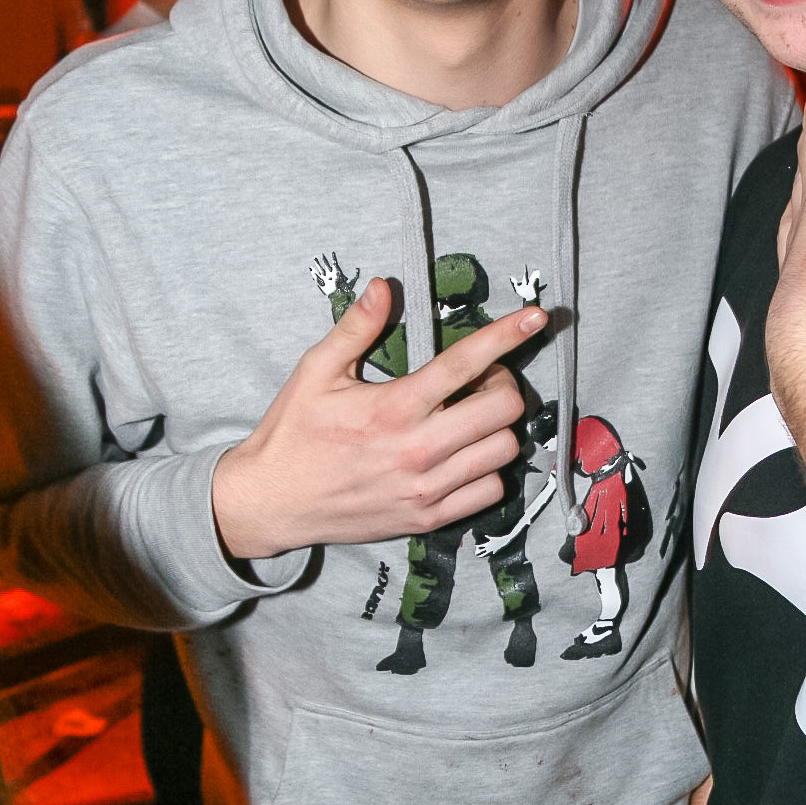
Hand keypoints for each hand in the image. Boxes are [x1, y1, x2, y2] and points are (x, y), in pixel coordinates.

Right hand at [213, 278, 545, 558]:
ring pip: (504, 451)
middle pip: (503, 410)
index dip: (507, 335)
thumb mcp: (316, 372)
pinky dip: (488, 469)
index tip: (535, 317)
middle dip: (502, 385)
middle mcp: (417, 450)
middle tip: (481, 381)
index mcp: (393, 407)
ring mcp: (426, 489)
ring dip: (498, 428)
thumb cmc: (293, 433)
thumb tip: (384, 286)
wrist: (270, 502)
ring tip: (471, 418)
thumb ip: (355, 328)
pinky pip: (489, 492)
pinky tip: (464, 455)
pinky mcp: (427, 518)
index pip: (466, 363)